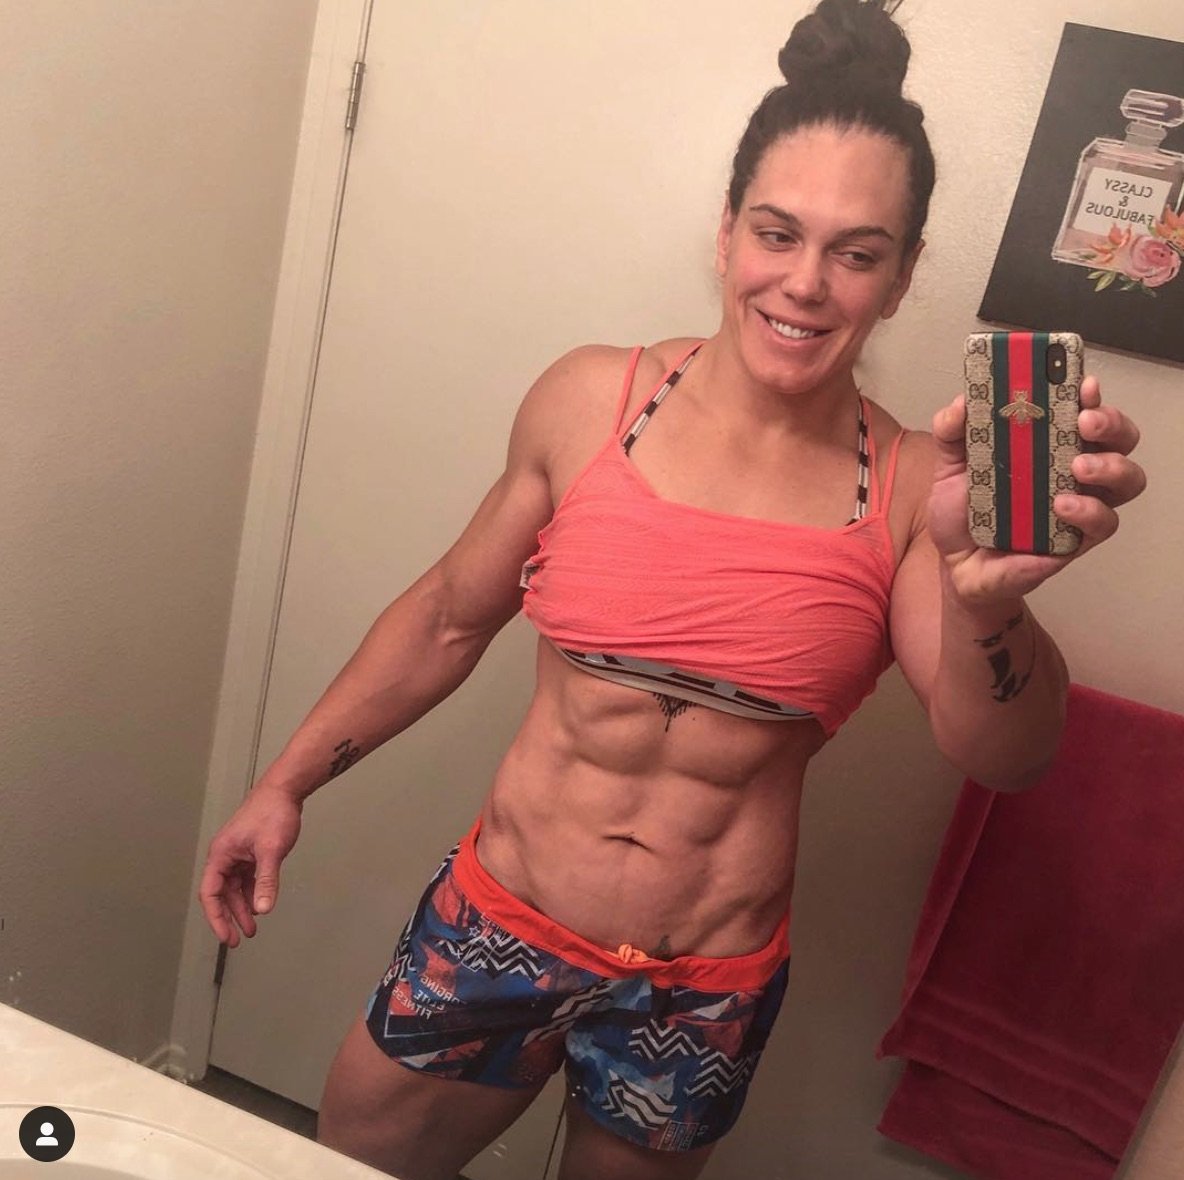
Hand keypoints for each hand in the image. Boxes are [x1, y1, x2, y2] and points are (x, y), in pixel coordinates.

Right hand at [198, 785, 302, 946]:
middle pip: (222, 894)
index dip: (216, 917)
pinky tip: (259, 905)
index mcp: (221, 855)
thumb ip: (266, 881)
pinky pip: (247, 878)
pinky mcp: (251, 851)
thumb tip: (262, 909)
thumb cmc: (273, 812)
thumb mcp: (271, 851)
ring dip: (242, 907)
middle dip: (230, 917)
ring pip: (235, 887)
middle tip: (238, 939)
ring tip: (251, 928)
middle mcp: (225, 855)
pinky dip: (252, 892)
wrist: (285, 790)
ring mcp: (238, 853)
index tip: (226, 936)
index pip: (210, 894)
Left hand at [926, 375, 1145, 603]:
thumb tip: (961, 403)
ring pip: (1127, 479)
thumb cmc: (964, 511)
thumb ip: (951, 432)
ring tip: (1078, 467)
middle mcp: (1073, 470)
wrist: (955, 565)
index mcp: (1050, 445)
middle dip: (1112, 423)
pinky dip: (1088, 511)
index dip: (1090, 395)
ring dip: (1110, 466)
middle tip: (1085, 422)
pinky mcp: (1075, 541)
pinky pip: (1103, 525)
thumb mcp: (950, 466)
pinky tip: (1062, 506)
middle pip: (1120, 439)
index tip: (1082, 384)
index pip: (1085, 411)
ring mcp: (1080, 505)